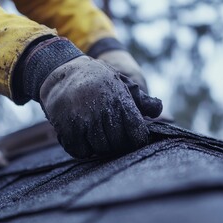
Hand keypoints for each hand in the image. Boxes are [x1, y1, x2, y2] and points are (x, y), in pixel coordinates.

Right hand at [39, 56, 161, 158]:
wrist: (63, 71)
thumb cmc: (97, 80)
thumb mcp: (122, 83)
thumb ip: (141, 100)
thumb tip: (159, 111)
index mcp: (120, 101)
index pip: (136, 133)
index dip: (136, 140)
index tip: (131, 138)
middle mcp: (102, 111)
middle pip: (118, 145)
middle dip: (117, 144)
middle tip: (111, 137)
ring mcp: (84, 120)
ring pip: (100, 149)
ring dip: (100, 146)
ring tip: (97, 135)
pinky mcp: (67, 128)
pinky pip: (81, 151)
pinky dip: (83, 149)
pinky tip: (83, 138)